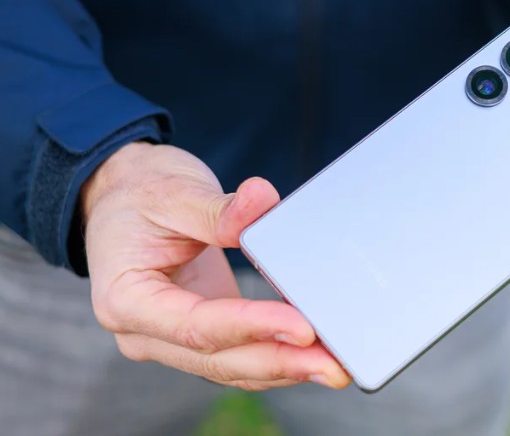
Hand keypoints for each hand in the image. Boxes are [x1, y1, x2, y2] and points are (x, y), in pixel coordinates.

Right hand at [81, 142, 350, 389]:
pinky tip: (317, 355)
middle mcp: (145, 332)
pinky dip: (280, 356)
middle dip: (281, 362)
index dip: (252, 327)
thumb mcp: (173, 191)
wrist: (123, 196)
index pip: (196, 325)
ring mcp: (172, 339)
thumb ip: (217, 208)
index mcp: (126, 299)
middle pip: (219, 359)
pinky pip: (241, 355)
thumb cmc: (141, 194)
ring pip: (234, 366)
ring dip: (287, 368)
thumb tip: (261, 201)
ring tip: (336, 366)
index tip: (301, 326)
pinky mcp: (201, 334)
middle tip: (334, 365)